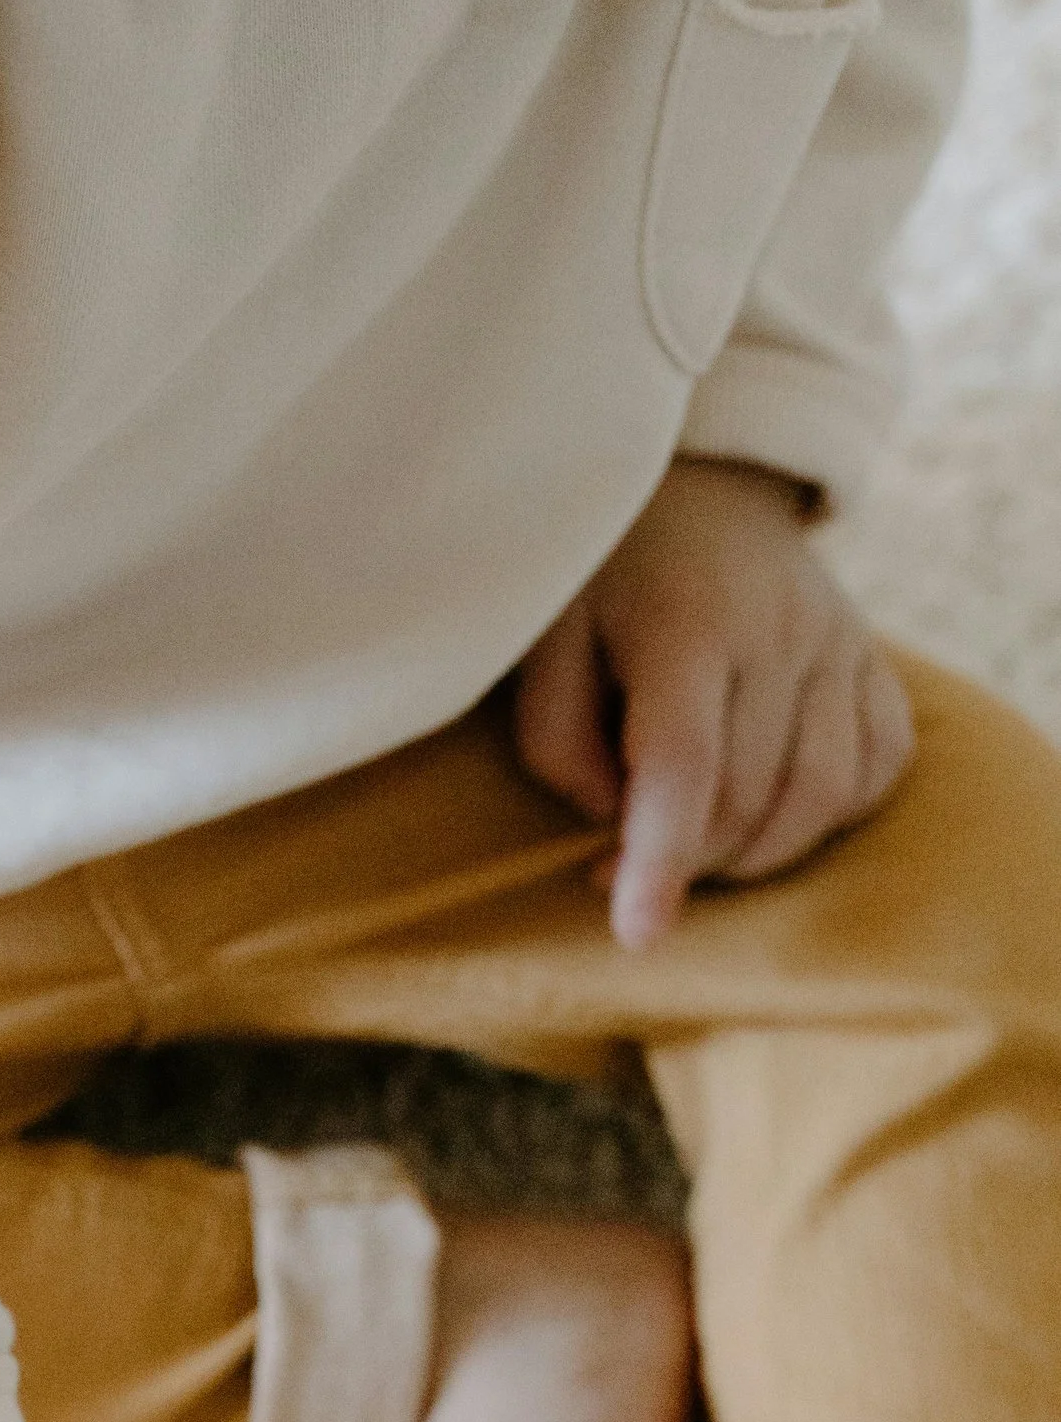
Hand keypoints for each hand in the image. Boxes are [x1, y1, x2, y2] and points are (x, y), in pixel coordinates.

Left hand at [513, 457, 914, 950]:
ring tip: (694, 848)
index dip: (661, 860)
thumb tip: (614, 822)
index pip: (684, 765)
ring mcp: (839, 641)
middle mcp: (779, 629)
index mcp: (686, 621)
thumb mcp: (542, 642)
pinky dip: (828, 815)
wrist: (699, 484)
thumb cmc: (600, 580)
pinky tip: (768, 811)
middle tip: (621, 864)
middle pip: (749, 797)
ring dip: (755, 854)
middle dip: (688, 860)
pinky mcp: (874, 658)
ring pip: (822, 796)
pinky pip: (878, 768)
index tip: (639, 937)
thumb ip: (556, 741)